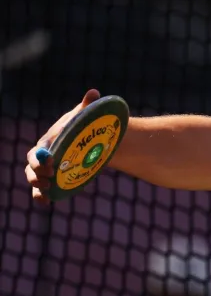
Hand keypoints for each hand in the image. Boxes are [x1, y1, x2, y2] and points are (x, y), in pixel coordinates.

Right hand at [24, 89, 101, 203]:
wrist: (93, 143)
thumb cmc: (84, 128)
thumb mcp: (85, 117)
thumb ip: (87, 107)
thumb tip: (94, 93)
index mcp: (47, 142)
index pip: (37, 151)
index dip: (39, 157)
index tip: (49, 161)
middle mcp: (43, 157)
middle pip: (31, 166)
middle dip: (36, 172)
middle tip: (48, 176)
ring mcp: (47, 170)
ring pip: (34, 178)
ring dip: (36, 185)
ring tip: (47, 189)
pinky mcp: (54, 180)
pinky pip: (42, 190)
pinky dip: (41, 196)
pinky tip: (47, 202)